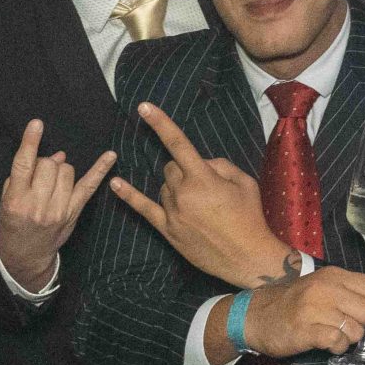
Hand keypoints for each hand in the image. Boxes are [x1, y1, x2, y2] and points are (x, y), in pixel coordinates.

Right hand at [0, 119, 116, 292]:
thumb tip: (55, 156)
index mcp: (17, 200)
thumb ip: (24, 176)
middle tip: (38, 178)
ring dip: (59, 170)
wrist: (26, 255)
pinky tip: (110, 156)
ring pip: (67, 171)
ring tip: (51, 183)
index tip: (37, 123)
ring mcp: (59, 209)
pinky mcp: (74, 212)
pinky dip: (100, 170)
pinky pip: (89, 186)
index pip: (24, 165)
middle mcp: (39, 205)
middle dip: (44, 164)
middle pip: (49, 165)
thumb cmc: (12, 223)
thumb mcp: (6, 200)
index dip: (30, 142)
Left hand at [108, 103, 288, 286]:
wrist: (247, 257)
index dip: (160, 123)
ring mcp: (173, 212)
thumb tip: (202, 164)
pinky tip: (114, 184)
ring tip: (201, 207)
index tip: (143, 107)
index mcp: (202, 178)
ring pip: (164, 187)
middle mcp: (183, 193)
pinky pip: (144, 209)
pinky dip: (129, 196)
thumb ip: (220, 165)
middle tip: (207, 188)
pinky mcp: (168, 230)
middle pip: (172, 168)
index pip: (178, 144)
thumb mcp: (244, 182)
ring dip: (177, 188)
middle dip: (185, 170)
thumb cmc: (249, 218)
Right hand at [241, 267, 364, 358]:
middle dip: (364, 324)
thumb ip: (356, 286)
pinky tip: (327, 344)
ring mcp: (314, 310)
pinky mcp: (305, 331)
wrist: (257, 315)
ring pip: (356, 330)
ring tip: (334, 335)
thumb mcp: (326, 286)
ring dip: (349, 338)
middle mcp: (325, 289)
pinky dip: (337, 348)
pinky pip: (337, 343)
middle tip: (348, 326)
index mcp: (334, 276)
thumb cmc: (296, 302)